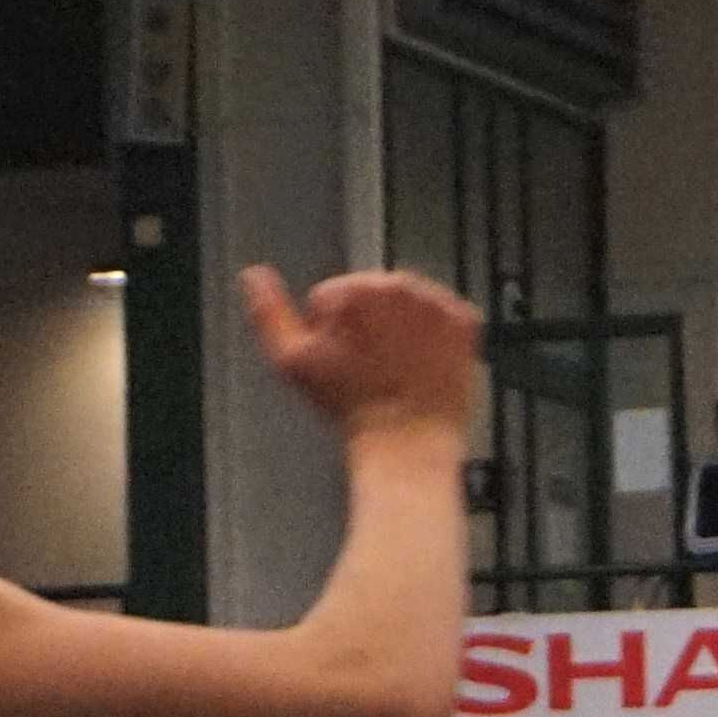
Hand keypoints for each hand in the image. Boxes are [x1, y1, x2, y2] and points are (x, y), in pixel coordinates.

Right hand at [241, 264, 479, 439]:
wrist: (406, 442)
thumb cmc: (349, 408)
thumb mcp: (292, 363)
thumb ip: (268, 314)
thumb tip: (252, 274)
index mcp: (353, 288)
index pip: (333, 297)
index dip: (331, 332)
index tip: (342, 364)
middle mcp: (398, 284)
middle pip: (373, 296)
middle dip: (368, 325)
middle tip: (371, 370)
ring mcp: (436, 302)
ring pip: (409, 305)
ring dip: (402, 327)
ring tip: (398, 369)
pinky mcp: (464, 322)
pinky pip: (446, 316)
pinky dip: (438, 335)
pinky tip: (426, 364)